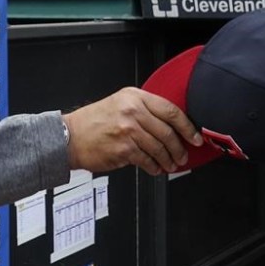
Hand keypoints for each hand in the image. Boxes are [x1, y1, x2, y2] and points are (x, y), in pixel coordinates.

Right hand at [62, 87, 202, 175]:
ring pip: (160, 148)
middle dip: (180, 147)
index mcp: (134, 97)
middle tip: (183, 155)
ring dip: (169, 160)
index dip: (187, 126)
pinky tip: (155, 168)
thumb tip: (169, 125)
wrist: (70, 137)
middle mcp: (132, 111)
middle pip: (168, 131)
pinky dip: (154, 167)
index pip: (170, 110)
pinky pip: (148, 160)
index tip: (195, 136)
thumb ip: (142, 109)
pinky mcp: (125, 149)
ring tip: (171, 164)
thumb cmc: (92, 122)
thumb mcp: (118, 104)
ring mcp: (128, 130)